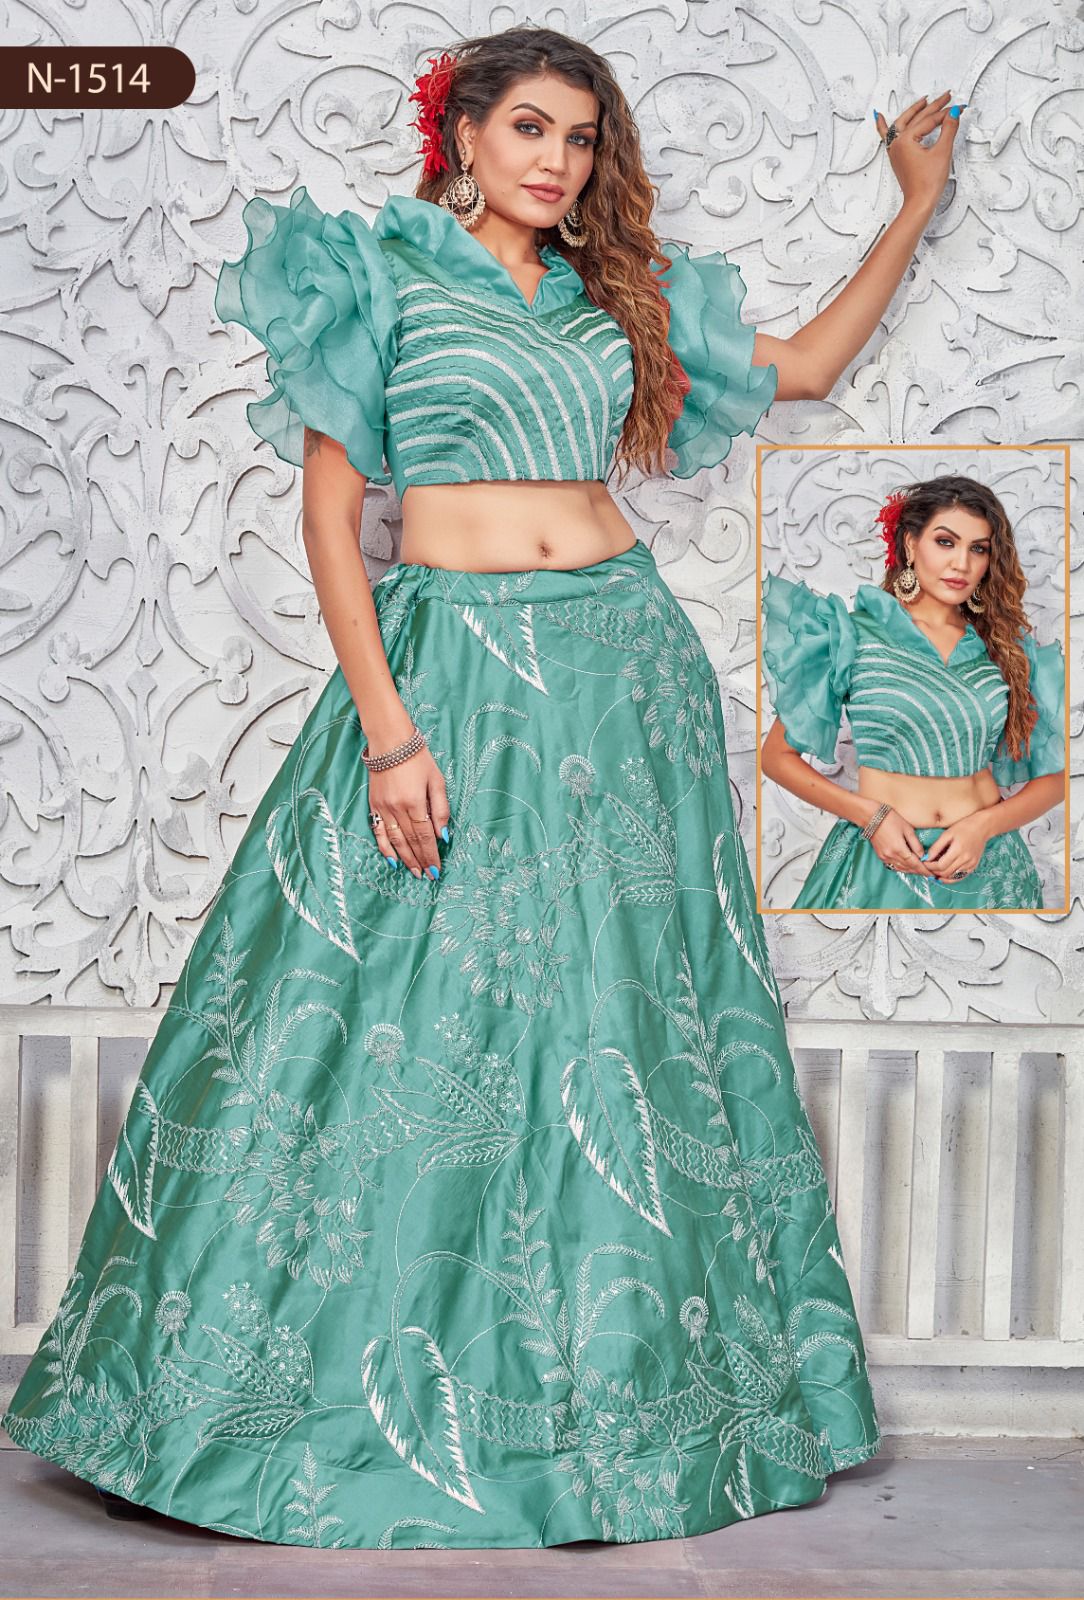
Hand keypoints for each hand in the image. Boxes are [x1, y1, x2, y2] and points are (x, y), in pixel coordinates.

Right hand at [368, 742, 450, 879]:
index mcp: (415, 803)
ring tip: (414, 872)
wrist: (390, 742)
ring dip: (405, 859)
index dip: (431, 855)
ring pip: (395, 841)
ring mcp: (383, 808)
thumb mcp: (437, 780)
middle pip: (411, 842)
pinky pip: (379, 832)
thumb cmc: (418, 758)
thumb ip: (441, 809)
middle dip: (420, 861)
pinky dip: (385, 848)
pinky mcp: (374, 805)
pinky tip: (392, 860)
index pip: (425, 837)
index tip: (436, 870)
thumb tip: (443, 835)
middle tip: (427, 876)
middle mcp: (397, 809)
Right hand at [866, 808, 936, 876]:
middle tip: (929, 873)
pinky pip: (894, 866)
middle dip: (919, 872)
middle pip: (908, 868)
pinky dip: (902, 868)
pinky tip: (907, 867)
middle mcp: (891, 856)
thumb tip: (923, 856)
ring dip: (911, 871)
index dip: (924, 870)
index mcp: (899, 849)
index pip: (915, 864)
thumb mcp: (908, 829)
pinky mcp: (881, 856)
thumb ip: (916, 844)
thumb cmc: (891, 819)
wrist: (871, 817)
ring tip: (920, 871)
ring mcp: (884, 857)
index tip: (932, 874)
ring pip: (901, 868)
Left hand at [875, 92, 961, 216]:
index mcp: (905, 140)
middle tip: (946, 97)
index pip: (929, 120)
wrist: (919, 202)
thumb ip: (949, 129)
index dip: (946, 113)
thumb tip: (953, 113)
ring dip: (913, 110)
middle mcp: (897, 144)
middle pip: (917, 118)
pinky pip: (886, 136)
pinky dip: (883, 125)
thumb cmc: (927, 184)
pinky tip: (878, 117)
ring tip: (924, 100)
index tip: (957, 108)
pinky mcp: (897, 157)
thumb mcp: (942, 152)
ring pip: (903, 123)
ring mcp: (895, 150)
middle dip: (933, 106)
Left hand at [922, 811, 990, 882]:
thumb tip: (926, 858)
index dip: (930, 866)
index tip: (924, 863)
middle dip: (934, 871)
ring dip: (941, 875)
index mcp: (958, 850)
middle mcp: (966, 859)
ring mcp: (971, 864)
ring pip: (952, 876)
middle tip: (927, 868)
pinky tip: (943, 876)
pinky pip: (960, 877)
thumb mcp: (947, 834)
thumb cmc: (963, 828)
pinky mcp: (974, 866)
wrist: (982, 827)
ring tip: (933, 871)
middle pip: (945, 872)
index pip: (940, 865)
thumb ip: (936, 847)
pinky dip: (951, 878)